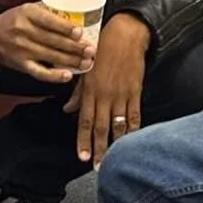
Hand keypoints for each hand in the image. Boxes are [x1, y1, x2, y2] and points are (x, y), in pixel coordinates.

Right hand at [0, 2, 94, 82]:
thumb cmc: (12, 20)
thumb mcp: (27, 7)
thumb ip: (47, 8)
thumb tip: (73, 10)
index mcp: (27, 14)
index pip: (49, 21)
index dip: (66, 28)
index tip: (80, 32)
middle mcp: (24, 31)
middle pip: (54, 41)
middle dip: (75, 47)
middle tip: (91, 49)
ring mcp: (23, 50)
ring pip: (51, 57)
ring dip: (71, 61)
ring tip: (86, 62)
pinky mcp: (21, 64)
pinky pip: (40, 72)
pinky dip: (54, 76)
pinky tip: (67, 76)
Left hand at [64, 13, 149, 167]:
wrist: (125, 35)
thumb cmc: (102, 50)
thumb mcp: (84, 69)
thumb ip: (77, 92)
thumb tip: (67, 110)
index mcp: (89, 90)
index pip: (84, 121)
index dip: (83, 141)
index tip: (82, 157)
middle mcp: (104, 95)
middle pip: (100, 128)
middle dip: (99, 149)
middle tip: (98, 167)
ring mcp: (121, 95)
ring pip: (118, 126)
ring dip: (116, 145)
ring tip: (114, 160)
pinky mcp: (135, 92)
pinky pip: (135, 116)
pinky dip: (133, 130)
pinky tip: (132, 142)